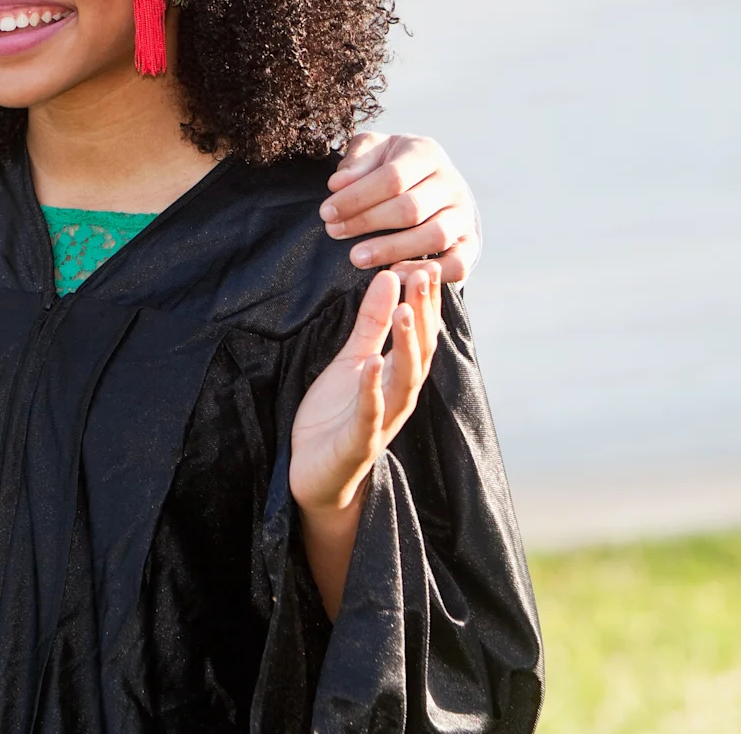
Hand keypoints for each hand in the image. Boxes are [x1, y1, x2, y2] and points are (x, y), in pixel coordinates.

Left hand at [289, 264, 441, 514]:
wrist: (315, 476)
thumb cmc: (336, 416)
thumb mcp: (352, 360)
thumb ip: (372, 324)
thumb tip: (389, 277)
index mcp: (398, 377)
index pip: (420, 334)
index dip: (425, 301)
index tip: (426, 264)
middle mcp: (398, 399)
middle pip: (420, 353)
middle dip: (423, 314)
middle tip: (423, 274)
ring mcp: (382, 423)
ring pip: (404, 382)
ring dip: (407, 346)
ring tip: (405, 311)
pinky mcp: (359, 444)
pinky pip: (370, 415)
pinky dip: (372, 390)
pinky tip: (372, 364)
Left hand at [322, 132, 480, 283]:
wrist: (429, 181)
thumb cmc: (391, 165)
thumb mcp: (373, 151)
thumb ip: (356, 162)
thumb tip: (338, 184)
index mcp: (426, 153)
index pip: (393, 177)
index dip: (357, 197)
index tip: (326, 212)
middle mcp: (451, 183)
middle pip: (410, 208)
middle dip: (367, 222)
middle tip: (334, 232)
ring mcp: (464, 215)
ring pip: (434, 236)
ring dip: (391, 250)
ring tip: (356, 258)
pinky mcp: (470, 244)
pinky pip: (458, 264)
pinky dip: (428, 272)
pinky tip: (393, 274)